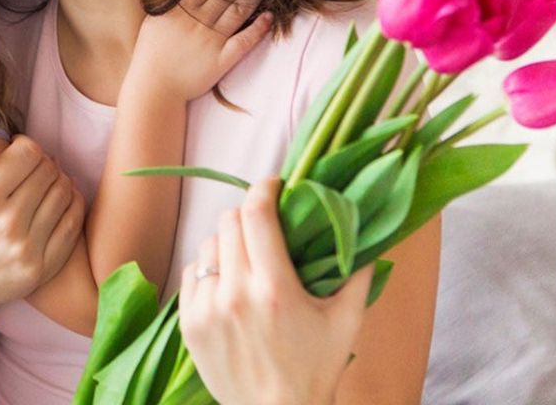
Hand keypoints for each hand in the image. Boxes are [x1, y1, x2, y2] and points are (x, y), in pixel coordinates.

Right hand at [0, 131, 84, 322]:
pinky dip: (72, 204)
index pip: (28, 153)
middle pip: (48, 171)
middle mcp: (7, 223)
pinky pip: (72, 224)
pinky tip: (60, 199)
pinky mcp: (41, 268)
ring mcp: (27, 248)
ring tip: (44, 182)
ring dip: (58, 180)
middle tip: (31, 167)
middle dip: (42, 161)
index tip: (17, 150)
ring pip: (63, 193)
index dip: (26, 145)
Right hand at [130, 0, 270, 102]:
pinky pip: (244, 40)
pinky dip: (258, 28)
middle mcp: (197, 21)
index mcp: (179, 10)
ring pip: (237, 11)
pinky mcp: (222, 59)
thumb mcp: (154, 21)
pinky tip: (269, 17)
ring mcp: (211, 40)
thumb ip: (170, 3)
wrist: (154, 88)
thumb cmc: (150, 55)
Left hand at [179, 178, 372, 404]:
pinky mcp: (188, 322)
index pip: (256, 214)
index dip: (263, 189)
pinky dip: (209, 269)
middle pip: (229, 222)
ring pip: (209, 244)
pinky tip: (227, 281)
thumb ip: (358, 272)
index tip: (273, 185)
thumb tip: (367, 230)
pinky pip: (192, 272)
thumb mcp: (346, 321)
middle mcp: (235, 293)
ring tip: (246, 256)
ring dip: (228, 242)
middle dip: (249, 214)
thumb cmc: (315, 369)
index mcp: (274, 288)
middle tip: (264, 223)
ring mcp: (207, 308)